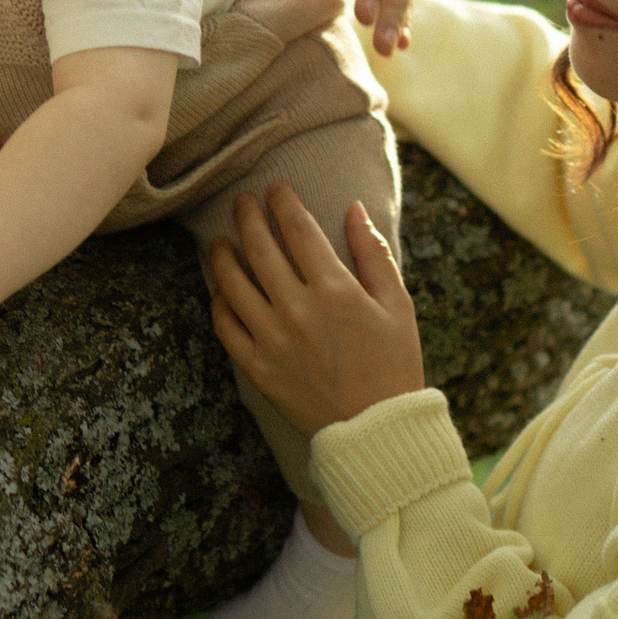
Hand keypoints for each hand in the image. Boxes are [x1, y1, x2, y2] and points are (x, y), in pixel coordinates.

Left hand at [208, 187, 425, 434]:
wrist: (376, 428)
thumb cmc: (394, 364)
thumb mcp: (398, 305)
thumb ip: (372, 254)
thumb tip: (354, 209)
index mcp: (335, 290)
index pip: (298, 229)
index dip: (283, 203)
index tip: (276, 189)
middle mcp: (297, 309)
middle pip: (260, 248)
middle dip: (248, 217)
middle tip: (242, 202)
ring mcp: (272, 339)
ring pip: (232, 283)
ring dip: (223, 255)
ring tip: (222, 241)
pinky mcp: (258, 368)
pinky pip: (226, 326)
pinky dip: (219, 302)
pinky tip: (222, 289)